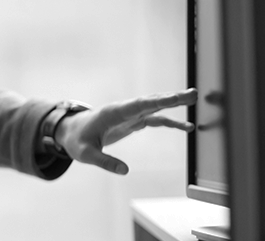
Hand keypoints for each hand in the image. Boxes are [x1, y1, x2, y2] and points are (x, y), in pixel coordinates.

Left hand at [55, 88, 196, 174]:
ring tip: (194, 100)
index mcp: (112, 113)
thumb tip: (125, 171)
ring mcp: (129, 115)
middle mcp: (123, 110)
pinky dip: (170, 121)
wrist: (71, 132)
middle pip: (150, 102)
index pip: (138, 106)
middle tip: (193, 94)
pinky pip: (154, 119)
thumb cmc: (76, 141)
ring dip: (173, 104)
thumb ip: (104, 162)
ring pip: (154, 108)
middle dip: (171, 98)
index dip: (157, 102)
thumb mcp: (86, 154)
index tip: (174, 98)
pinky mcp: (132, 122)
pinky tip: (186, 127)